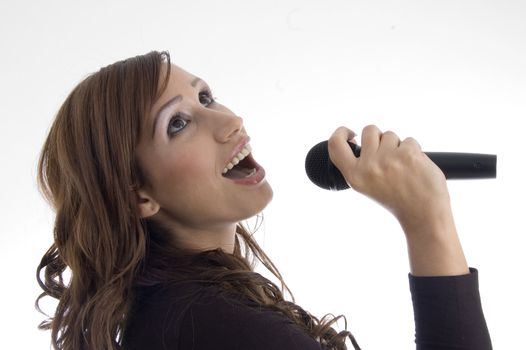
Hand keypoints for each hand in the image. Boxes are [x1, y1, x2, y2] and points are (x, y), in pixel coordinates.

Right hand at [328, 125, 468, 275]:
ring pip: (390, 134)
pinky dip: (415, 151)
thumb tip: (363, 139)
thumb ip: (362, 165)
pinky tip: (415, 168)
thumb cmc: (398, 200)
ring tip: (403, 167)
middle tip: (388, 156)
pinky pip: (410, 140)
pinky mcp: (408, 154)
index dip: (341, 133)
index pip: (335, 145)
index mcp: (354, 176)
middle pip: (369, 131)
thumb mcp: (368, 186)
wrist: (423, 215)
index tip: (351, 133)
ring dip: (398, 146)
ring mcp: (387, 159)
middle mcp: (368, 167)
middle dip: (379, 137)